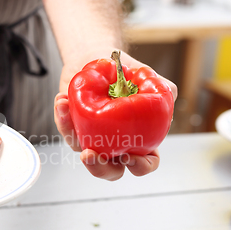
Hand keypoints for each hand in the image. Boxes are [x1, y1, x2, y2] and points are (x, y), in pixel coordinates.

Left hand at [54, 50, 177, 180]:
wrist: (99, 59)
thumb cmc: (124, 72)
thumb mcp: (145, 75)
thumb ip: (160, 85)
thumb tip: (169, 91)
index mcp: (140, 139)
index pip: (146, 162)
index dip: (140, 166)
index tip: (130, 156)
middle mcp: (115, 144)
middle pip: (110, 170)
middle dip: (99, 168)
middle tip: (90, 155)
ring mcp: (93, 138)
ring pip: (82, 151)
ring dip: (72, 133)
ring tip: (68, 111)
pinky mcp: (73, 128)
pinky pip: (67, 128)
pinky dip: (62, 115)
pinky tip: (61, 100)